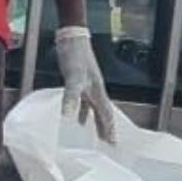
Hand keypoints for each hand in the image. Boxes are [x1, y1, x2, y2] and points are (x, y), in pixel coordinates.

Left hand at [55, 26, 114, 142]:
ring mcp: (88, 85)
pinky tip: (78, 118)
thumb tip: (68, 117)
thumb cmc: (75, 55)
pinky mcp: (79, 81)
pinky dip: (83, 111)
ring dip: (96, 122)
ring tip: (97, 135)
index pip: (106, 114)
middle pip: (103, 113)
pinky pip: (83, 102)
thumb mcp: (73, 77)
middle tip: (109, 143)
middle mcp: (95, 89)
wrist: (72, 36)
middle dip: (107, 128)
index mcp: (97, 91)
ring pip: (95, 108)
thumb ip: (71, 97)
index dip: (109, 129)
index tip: (113, 143)